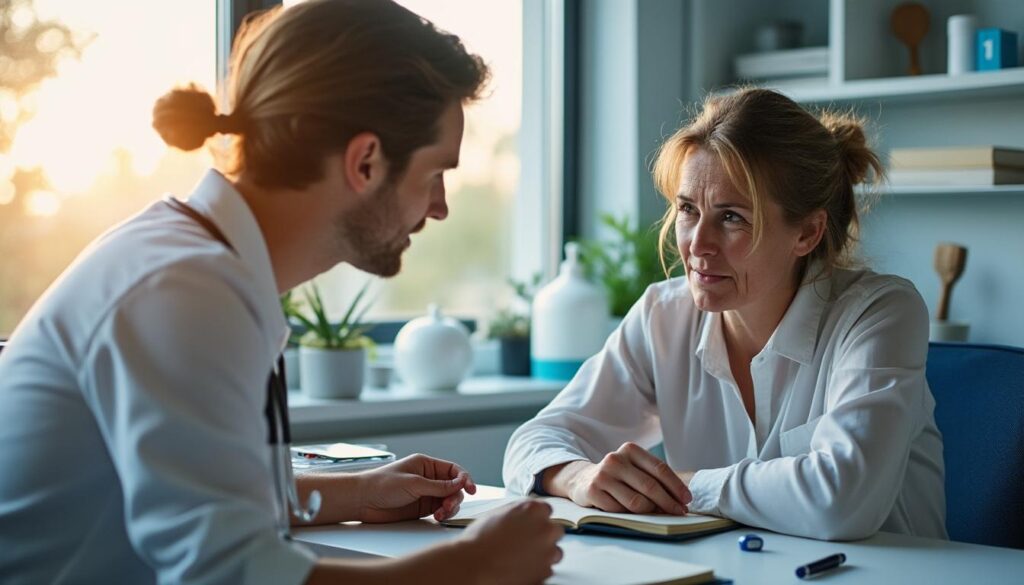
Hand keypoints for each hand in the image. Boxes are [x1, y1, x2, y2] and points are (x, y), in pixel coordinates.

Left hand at [357, 454, 475, 523]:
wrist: (362, 501)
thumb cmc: (381, 484)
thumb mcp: (413, 483)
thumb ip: (438, 486)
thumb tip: (460, 483)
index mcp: (426, 465)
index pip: (453, 470)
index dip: (464, 479)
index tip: (471, 489)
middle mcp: (428, 478)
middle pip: (454, 487)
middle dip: (455, 496)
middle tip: (448, 506)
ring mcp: (426, 494)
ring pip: (449, 500)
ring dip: (450, 507)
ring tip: (441, 514)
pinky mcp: (422, 508)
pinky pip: (440, 510)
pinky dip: (443, 514)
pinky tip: (438, 517)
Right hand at [457, 500, 563, 584]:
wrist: (472, 566)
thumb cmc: (479, 540)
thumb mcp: (498, 514)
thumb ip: (519, 511)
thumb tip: (525, 514)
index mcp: (534, 510)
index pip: (546, 510)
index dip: (535, 519)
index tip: (527, 526)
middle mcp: (546, 529)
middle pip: (555, 530)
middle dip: (544, 536)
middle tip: (525, 543)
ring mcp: (548, 552)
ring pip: (555, 552)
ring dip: (543, 554)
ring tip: (520, 558)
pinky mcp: (546, 573)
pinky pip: (547, 570)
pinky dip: (537, 570)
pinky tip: (519, 569)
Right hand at [546, 442, 691, 514]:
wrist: (582, 479)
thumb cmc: (618, 476)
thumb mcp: (635, 469)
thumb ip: (654, 478)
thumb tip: (680, 500)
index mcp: (630, 449)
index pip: (659, 469)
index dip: (676, 486)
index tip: (687, 500)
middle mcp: (615, 459)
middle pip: (650, 486)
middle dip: (668, 502)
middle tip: (679, 513)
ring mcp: (602, 475)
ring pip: (636, 501)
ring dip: (651, 512)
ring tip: (658, 515)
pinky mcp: (592, 491)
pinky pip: (619, 510)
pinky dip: (630, 516)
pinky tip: (633, 515)